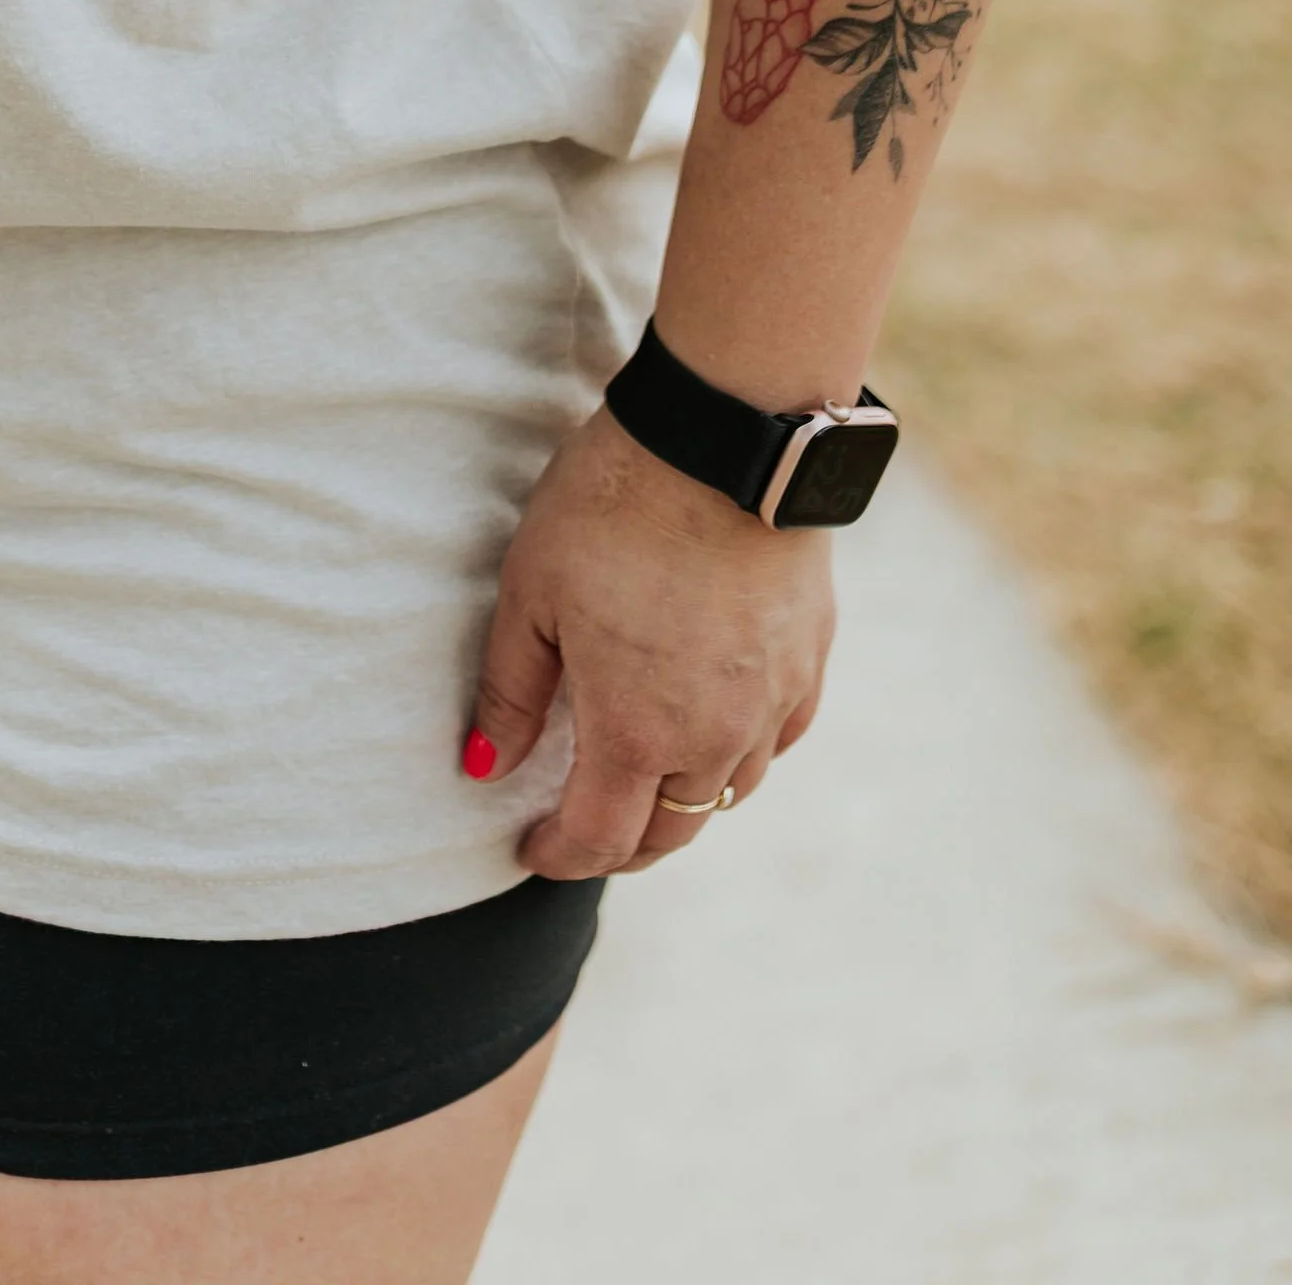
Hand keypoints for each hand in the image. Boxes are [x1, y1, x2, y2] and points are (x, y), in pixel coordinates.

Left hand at [471, 404, 831, 876]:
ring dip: (683, 801)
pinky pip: (778, 739)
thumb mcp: (531, 593)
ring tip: (643, 779)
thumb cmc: (612, 507)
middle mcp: (715, 737)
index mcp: (637, 731)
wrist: (725, 439)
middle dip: (621, 844)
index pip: (600, 839)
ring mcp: (774, 701)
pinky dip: (741, 752)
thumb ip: (510, 692)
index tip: (530, 851)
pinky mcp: (811, 658)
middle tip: (582, 829)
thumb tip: (484, 768)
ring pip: (730, 791)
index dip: (560, 856)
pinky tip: (716, 727)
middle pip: (671, 831)